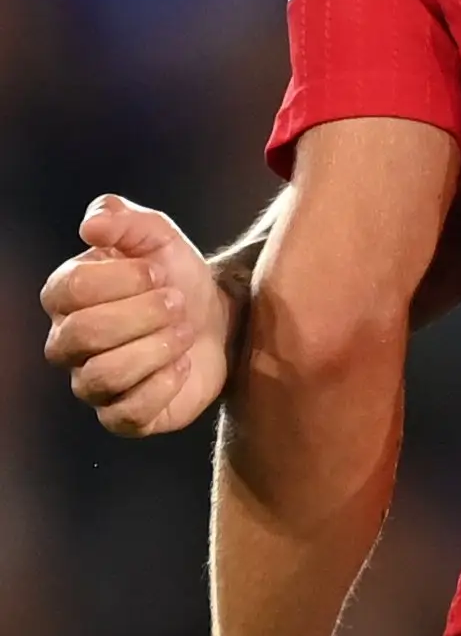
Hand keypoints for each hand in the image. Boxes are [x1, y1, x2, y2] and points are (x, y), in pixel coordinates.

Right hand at [40, 197, 231, 437]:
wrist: (219, 318)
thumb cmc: (176, 277)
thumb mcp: (157, 236)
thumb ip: (124, 220)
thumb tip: (92, 224)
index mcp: (66, 296)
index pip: (70, 289)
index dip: (121, 279)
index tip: (160, 271)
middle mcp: (68, 343)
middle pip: (83, 334)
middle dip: (141, 314)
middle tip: (178, 302)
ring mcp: (92, 383)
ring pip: (102, 376)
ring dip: (154, 349)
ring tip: (185, 331)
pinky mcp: (124, 416)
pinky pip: (127, 413)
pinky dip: (163, 386)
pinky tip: (185, 364)